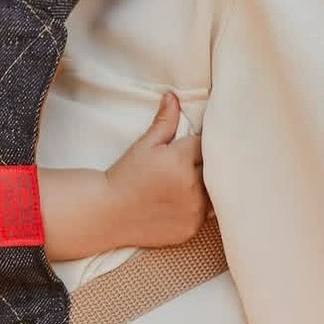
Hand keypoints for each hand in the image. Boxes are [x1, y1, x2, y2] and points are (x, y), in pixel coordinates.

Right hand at [103, 92, 208, 248]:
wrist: (108, 211)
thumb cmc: (125, 175)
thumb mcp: (144, 145)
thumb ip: (165, 122)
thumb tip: (173, 96)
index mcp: (180, 160)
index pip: (205, 145)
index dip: (197, 145)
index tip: (189, 147)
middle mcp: (192, 185)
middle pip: (214, 168)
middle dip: (204, 164)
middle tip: (189, 165)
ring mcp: (194, 209)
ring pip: (215, 191)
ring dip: (208, 186)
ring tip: (187, 183)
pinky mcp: (192, 227)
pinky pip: (207, 213)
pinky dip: (201, 206)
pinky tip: (183, 201)